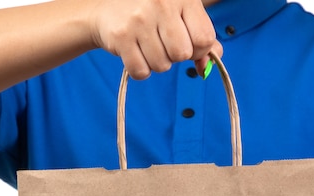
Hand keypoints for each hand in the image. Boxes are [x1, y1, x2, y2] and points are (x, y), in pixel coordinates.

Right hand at [89, 0, 222, 78]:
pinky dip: (139, 69)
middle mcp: (161, 3)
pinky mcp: (122, 36)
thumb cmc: (151, 14)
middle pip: (182, 54)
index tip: (186, 44)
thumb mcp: (181, 17)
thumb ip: (202, 40)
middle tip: (162, 43)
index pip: (204, 39)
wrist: (107, 8)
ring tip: (146, 45)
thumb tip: (207, 67)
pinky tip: (134, 52)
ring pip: (162, 65)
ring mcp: (140, 19)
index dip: (198, 50)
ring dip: (156, 63)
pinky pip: (141, 71)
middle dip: (174, 56)